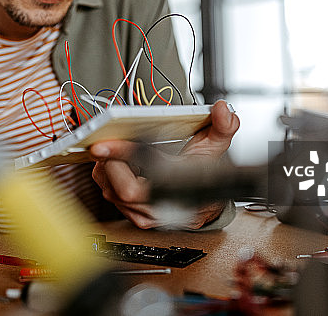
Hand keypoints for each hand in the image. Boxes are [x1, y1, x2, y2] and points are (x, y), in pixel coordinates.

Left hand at [89, 100, 238, 228]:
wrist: (205, 204)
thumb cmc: (205, 175)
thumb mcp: (215, 147)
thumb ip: (222, 127)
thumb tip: (221, 110)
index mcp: (180, 187)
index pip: (146, 171)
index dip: (122, 152)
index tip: (105, 141)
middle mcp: (161, 207)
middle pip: (120, 187)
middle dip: (111, 161)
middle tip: (110, 141)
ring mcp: (144, 215)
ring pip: (110, 192)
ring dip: (106, 167)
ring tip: (114, 150)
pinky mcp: (133, 217)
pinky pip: (109, 196)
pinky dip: (107, 176)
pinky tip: (116, 163)